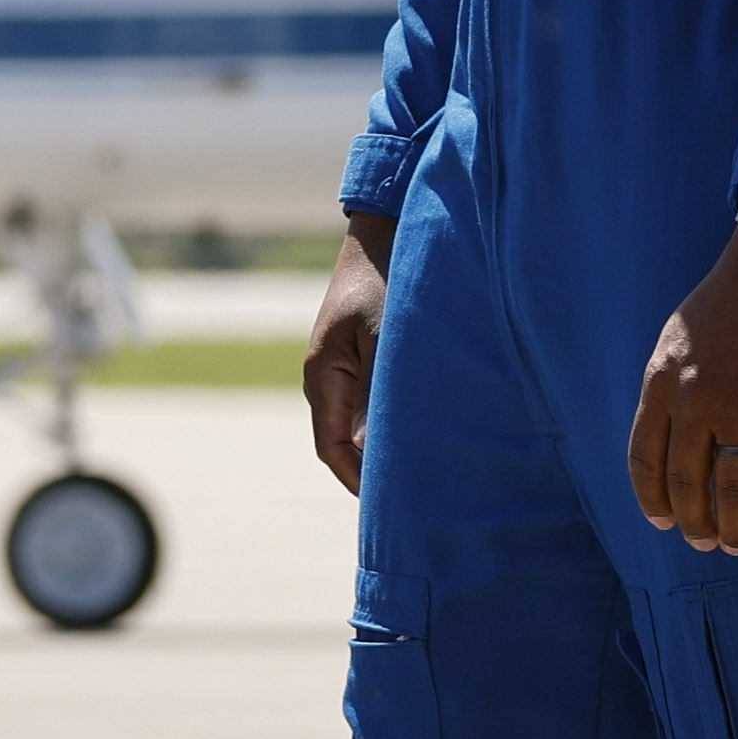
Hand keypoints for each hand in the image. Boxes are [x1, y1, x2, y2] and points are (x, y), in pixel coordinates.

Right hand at [302, 210, 397, 492]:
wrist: (387, 230)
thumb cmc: (388, 278)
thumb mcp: (386, 335)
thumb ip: (376, 392)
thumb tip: (365, 448)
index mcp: (322, 374)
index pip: (331, 447)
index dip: (356, 481)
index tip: (387, 508)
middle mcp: (324, 376)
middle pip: (340, 443)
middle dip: (368, 473)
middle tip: (407, 502)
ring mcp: (340, 367)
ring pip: (353, 426)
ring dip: (378, 449)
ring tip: (415, 476)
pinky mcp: (358, 357)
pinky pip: (365, 405)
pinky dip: (384, 426)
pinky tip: (413, 435)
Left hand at [627, 236, 737, 556]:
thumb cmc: (730, 299)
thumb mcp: (678, 339)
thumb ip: (672, 388)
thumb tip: (675, 437)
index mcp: (662, 383)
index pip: (645, 459)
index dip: (653, 499)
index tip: (664, 522)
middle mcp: (696, 400)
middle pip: (688, 481)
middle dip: (695, 522)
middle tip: (706, 544)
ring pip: (734, 487)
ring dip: (734, 526)